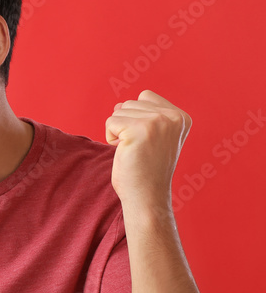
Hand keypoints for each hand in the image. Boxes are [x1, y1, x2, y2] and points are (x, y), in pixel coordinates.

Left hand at [105, 89, 191, 217]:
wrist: (147, 196)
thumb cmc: (146, 168)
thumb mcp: (157, 136)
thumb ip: (147, 116)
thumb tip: (120, 104)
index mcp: (181, 117)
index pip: (145, 96)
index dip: (136, 118)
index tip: (148, 141)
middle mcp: (173, 117)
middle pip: (130, 103)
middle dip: (126, 124)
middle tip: (139, 148)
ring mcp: (158, 122)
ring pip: (119, 111)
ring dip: (118, 131)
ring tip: (133, 150)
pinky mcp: (140, 129)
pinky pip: (110, 122)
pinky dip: (110, 137)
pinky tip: (125, 152)